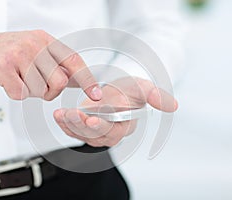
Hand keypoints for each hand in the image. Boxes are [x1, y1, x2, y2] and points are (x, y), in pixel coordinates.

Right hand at [0, 30, 101, 100]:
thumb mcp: (35, 51)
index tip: (95, 94)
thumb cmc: (7, 53)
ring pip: (41, 90)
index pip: (74, 61)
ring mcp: (19, 55)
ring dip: (31, 91)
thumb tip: (79, 80)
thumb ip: (56, 65)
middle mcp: (35, 45)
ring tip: (19, 79)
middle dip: (50, 91)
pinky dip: (16, 93)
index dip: (87, 79)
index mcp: (45, 40)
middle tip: (37, 86)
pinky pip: (22, 94)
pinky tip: (9, 81)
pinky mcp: (4, 68)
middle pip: (60, 82)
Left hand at [53, 76, 177, 146]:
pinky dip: (64, 124)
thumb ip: (156, 96)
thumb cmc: (129, 89)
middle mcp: (111, 133)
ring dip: (70, 125)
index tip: (90, 118)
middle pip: (96, 136)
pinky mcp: (85, 128)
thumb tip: (174, 105)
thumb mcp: (143, 88)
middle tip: (70, 114)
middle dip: (82, 126)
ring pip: (82, 135)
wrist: (117, 88)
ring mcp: (97, 132)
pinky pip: (73, 130)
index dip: (102, 126)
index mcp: (126, 125)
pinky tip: (57, 116)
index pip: (114, 132)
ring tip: (60, 113)